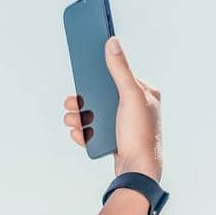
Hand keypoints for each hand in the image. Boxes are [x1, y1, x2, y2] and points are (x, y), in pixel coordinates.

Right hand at [62, 34, 162, 181]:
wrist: (138, 172)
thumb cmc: (140, 134)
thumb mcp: (130, 96)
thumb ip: (120, 69)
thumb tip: (112, 42)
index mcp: (144, 93)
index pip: (118, 75)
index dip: (99, 71)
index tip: (83, 64)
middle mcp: (135, 108)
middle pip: (102, 95)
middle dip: (83, 99)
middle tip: (70, 100)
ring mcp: (124, 125)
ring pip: (96, 114)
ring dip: (79, 116)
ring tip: (70, 119)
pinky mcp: (115, 140)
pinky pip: (95, 132)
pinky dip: (84, 132)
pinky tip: (77, 133)